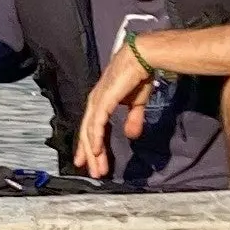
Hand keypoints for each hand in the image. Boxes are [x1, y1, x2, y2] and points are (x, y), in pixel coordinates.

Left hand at [73, 36, 157, 180]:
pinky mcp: (103, 100)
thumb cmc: (138, 75)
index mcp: (100, 102)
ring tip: (96, 168)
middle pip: (88, 133)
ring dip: (92, 152)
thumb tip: (131, 135)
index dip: (90, 145)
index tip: (91, 161)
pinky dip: (95, 138)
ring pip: (89, 131)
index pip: (91, 127)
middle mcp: (95, 102)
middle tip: (93, 172)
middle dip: (90, 154)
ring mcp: (97, 101)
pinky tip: (95, 150)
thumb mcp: (136, 103)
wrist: (142, 58)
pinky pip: (96, 123)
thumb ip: (133, 119)